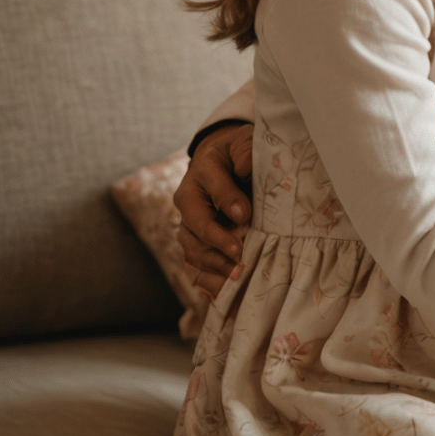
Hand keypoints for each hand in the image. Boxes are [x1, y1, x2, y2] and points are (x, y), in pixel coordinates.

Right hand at [174, 121, 253, 296]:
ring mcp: (188, 221)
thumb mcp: (244, 145)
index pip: (213, 185)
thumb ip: (246, 155)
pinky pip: (194, 262)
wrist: (221, 159)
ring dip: (213, 264)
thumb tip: (246, 172)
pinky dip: (208, 277)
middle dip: (217, 241)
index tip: (245, 216)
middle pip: (196, 224)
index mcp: (203, 171)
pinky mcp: (194, 239)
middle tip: (239, 255)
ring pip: (192, 247)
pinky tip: (224, 291)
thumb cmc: (238, 152)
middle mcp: (189, 198)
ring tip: (236, 276)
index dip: (228, 201)